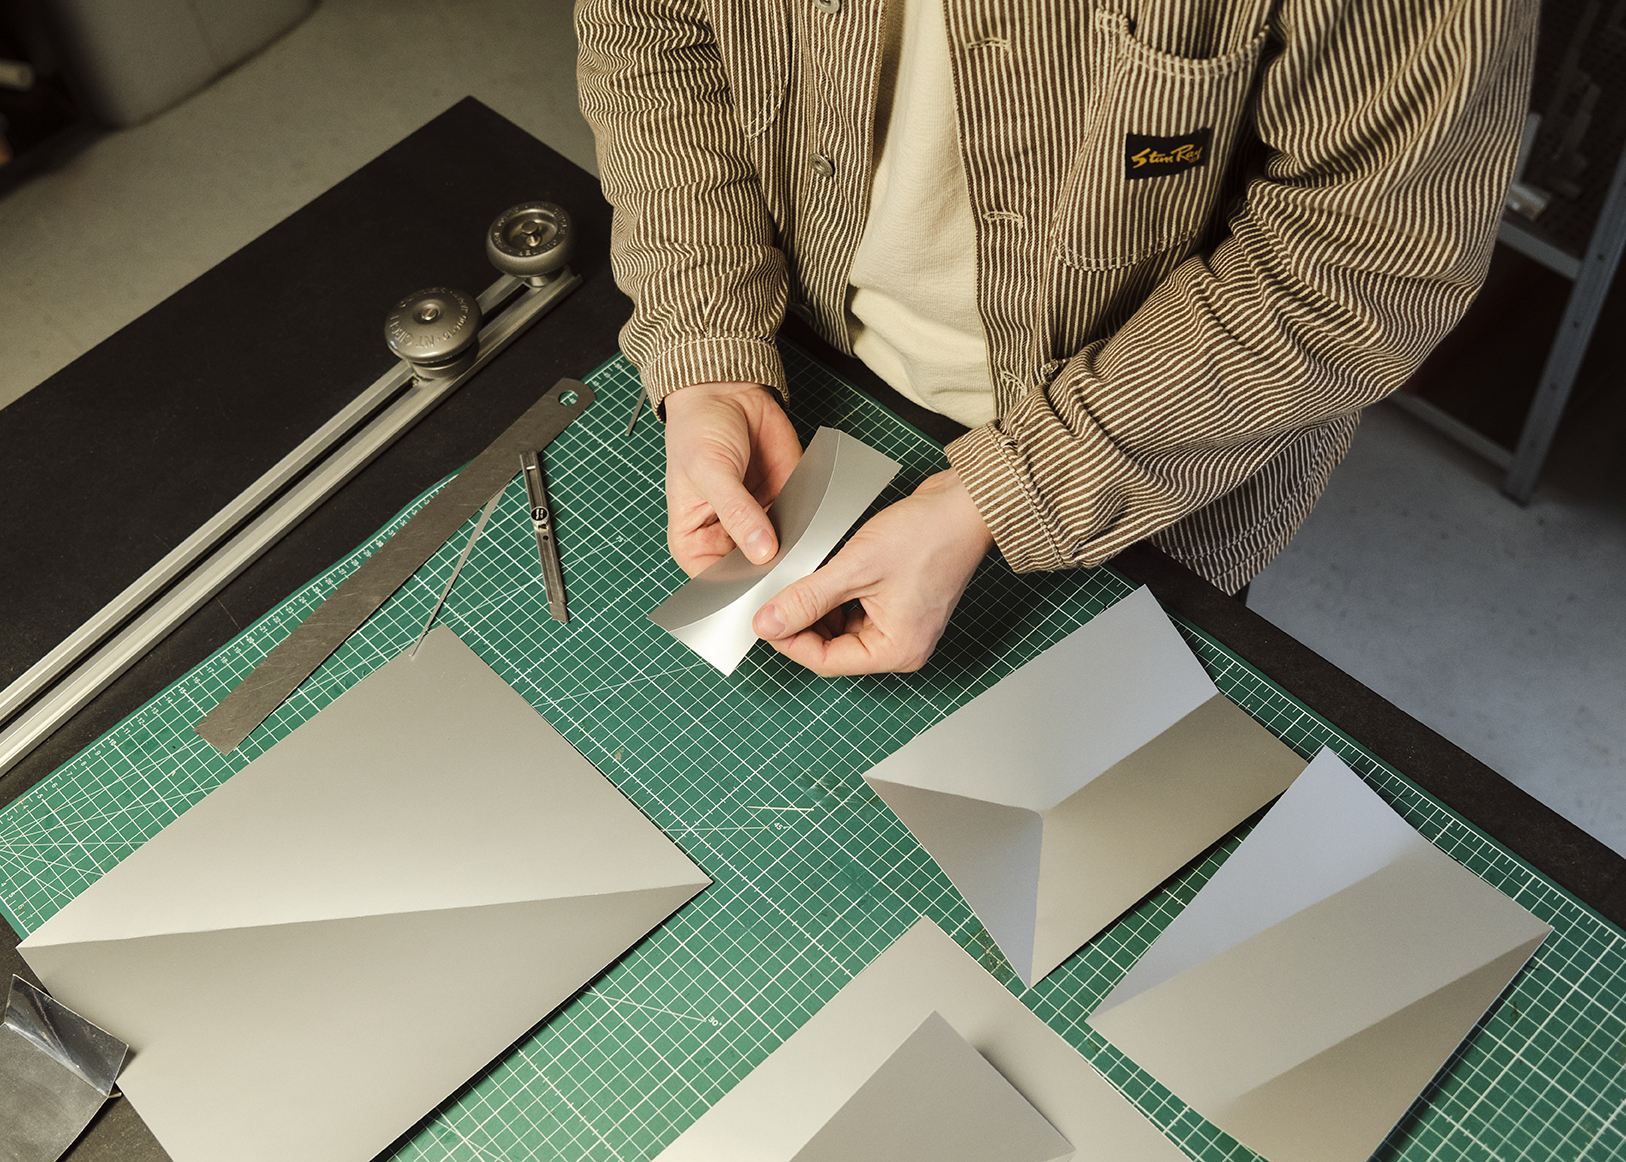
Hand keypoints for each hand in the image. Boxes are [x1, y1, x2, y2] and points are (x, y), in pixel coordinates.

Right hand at [664, 381, 801, 575]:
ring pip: (781, 554)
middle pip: (751, 574)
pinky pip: (801, 527)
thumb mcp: (710, 472)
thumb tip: (762, 551)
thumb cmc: (698, 431)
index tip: (763, 594)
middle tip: (792, 577)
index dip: (737, 592)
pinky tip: (818, 529)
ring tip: (808, 553)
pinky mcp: (785, 506)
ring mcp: (758, 524)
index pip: (714, 583)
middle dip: (771, 574)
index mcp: (694, 540)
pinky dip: (811, 529)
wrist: (728, 392)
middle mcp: (727, 538)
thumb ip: (737, 513)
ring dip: (795, 553)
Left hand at [751, 469, 993, 675]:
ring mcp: (900, 623)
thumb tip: (770, 622)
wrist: (965, 503)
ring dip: (817, 607)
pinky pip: (854, 609)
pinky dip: (834, 595)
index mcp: (897, 650)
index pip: (825, 660)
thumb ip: (808, 598)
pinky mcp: (897, 602)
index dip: (789, 640)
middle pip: (831, 647)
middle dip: (802, 622)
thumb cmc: (929, 536)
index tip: (764, 617)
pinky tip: (822, 575)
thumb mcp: (856, 567)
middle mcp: (901, 644)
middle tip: (776, 595)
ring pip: (839, 627)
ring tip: (802, 579)